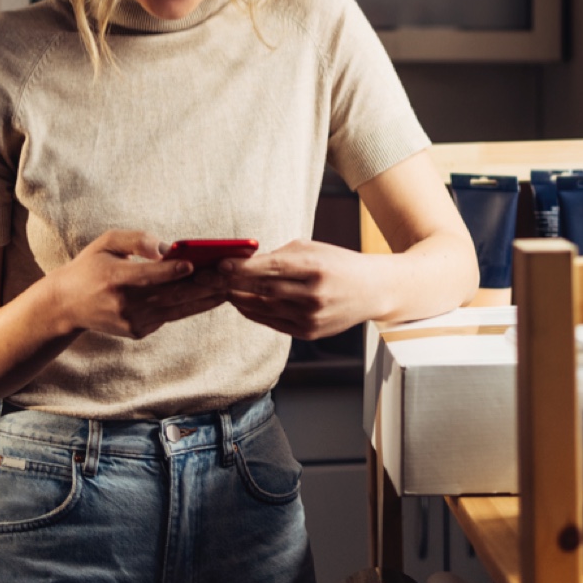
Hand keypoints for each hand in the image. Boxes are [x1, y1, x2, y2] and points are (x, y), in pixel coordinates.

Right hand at [48, 229, 232, 339]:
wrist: (67, 306)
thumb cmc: (90, 267)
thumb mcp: (106, 243)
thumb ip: (136, 240)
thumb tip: (165, 248)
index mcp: (114, 279)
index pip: (147, 276)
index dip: (170, 271)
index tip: (191, 264)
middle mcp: (124, 304)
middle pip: (169, 294)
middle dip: (200, 284)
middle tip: (226, 274)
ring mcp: (132, 321)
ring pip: (175, 309)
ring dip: (204, 298)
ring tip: (229, 287)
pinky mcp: (138, 331)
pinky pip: (169, 316)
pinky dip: (191, 306)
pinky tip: (212, 296)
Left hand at [203, 240, 373, 339]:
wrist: (372, 290)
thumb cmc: (339, 264)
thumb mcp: (314, 249)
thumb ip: (280, 256)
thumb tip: (244, 261)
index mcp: (315, 267)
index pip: (270, 268)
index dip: (241, 268)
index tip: (219, 264)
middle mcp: (313, 295)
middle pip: (262, 290)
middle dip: (231, 283)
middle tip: (209, 278)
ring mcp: (311, 317)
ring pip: (263, 308)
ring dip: (239, 298)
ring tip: (222, 289)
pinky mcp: (308, 333)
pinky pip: (272, 322)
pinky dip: (253, 312)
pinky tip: (242, 303)